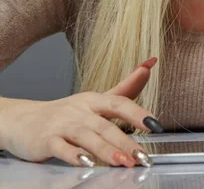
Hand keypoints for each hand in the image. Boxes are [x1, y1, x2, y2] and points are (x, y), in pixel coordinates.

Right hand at [0, 57, 159, 166]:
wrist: (24, 119)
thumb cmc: (65, 113)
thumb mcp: (95, 99)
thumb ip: (125, 87)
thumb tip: (150, 64)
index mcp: (94, 100)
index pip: (119, 103)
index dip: (138, 113)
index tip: (155, 124)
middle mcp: (80, 111)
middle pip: (105, 125)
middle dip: (126, 141)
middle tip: (142, 156)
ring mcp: (63, 125)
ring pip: (86, 136)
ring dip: (105, 150)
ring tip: (122, 162)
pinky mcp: (47, 140)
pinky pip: (61, 148)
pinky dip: (73, 155)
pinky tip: (86, 163)